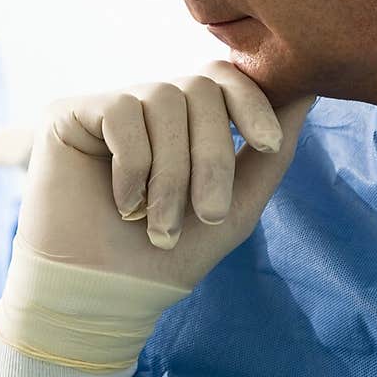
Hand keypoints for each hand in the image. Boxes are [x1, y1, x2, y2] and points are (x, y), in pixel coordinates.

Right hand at [0, 63, 313, 376]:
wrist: (101, 297)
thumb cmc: (166, 260)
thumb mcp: (234, 208)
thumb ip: (270, 155)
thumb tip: (308, 93)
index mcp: (186, 123)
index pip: (224, 79)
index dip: (252, 102)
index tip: (269, 144)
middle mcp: (148, 106)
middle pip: (200, 89)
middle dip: (213, 156)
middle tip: (207, 215)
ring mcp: (109, 107)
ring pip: (165, 100)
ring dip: (171, 172)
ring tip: (159, 225)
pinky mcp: (68, 113)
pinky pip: (122, 112)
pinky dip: (133, 164)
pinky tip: (122, 204)